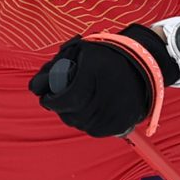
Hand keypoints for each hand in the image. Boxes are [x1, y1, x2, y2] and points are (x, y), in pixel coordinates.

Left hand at [29, 25, 178, 137]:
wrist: (145, 65)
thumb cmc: (107, 55)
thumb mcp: (81, 49)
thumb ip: (55, 66)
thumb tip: (35, 87)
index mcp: (92, 77)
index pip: (61, 100)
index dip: (50, 100)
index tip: (46, 96)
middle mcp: (103, 98)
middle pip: (68, 114)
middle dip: (60, 107)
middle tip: (62, 98)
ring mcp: (112, 114)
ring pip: (79, 124)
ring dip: (73, 115)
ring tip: (79, 101)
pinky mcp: (120, 125)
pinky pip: (94, 130)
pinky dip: (88, 121)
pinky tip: (91, 109)